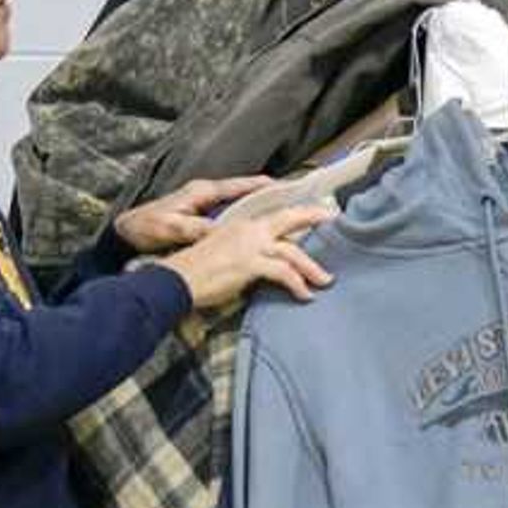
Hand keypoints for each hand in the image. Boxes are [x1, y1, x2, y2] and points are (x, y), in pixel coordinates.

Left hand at [112, 175, 275, 253]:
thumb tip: (222, 233)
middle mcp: (204, 194)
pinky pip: (228, 217)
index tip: (286, 187)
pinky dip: (243, 221)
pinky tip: (254, 234)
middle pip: (244, 193)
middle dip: (267, 197)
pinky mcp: (199, 218)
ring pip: (238, 205)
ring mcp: (202, 205)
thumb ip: (197, 229)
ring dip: (257, 211)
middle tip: (294, 202)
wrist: (124, 236)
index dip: (263, 186)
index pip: (239, 186)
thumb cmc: (145, 229)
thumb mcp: (172, 227)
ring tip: (282, 218)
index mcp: (201, 192)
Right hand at [162, 203, 334, 312]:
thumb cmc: (194, 271)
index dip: (294, 213)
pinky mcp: (250, 263)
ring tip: (325, 280)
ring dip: (311, 268)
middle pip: (288, 218)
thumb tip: (262, 266)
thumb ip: (245, 253)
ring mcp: (250, 245)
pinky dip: (297, 284)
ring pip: (292, 252)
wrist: (177, 279)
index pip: (273, 215)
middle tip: (330, 219)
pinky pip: (283, 273)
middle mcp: (248, 230)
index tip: (310, 212)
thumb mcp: (222, 251)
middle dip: (312, 217)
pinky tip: (304, 295)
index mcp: (241, 224)